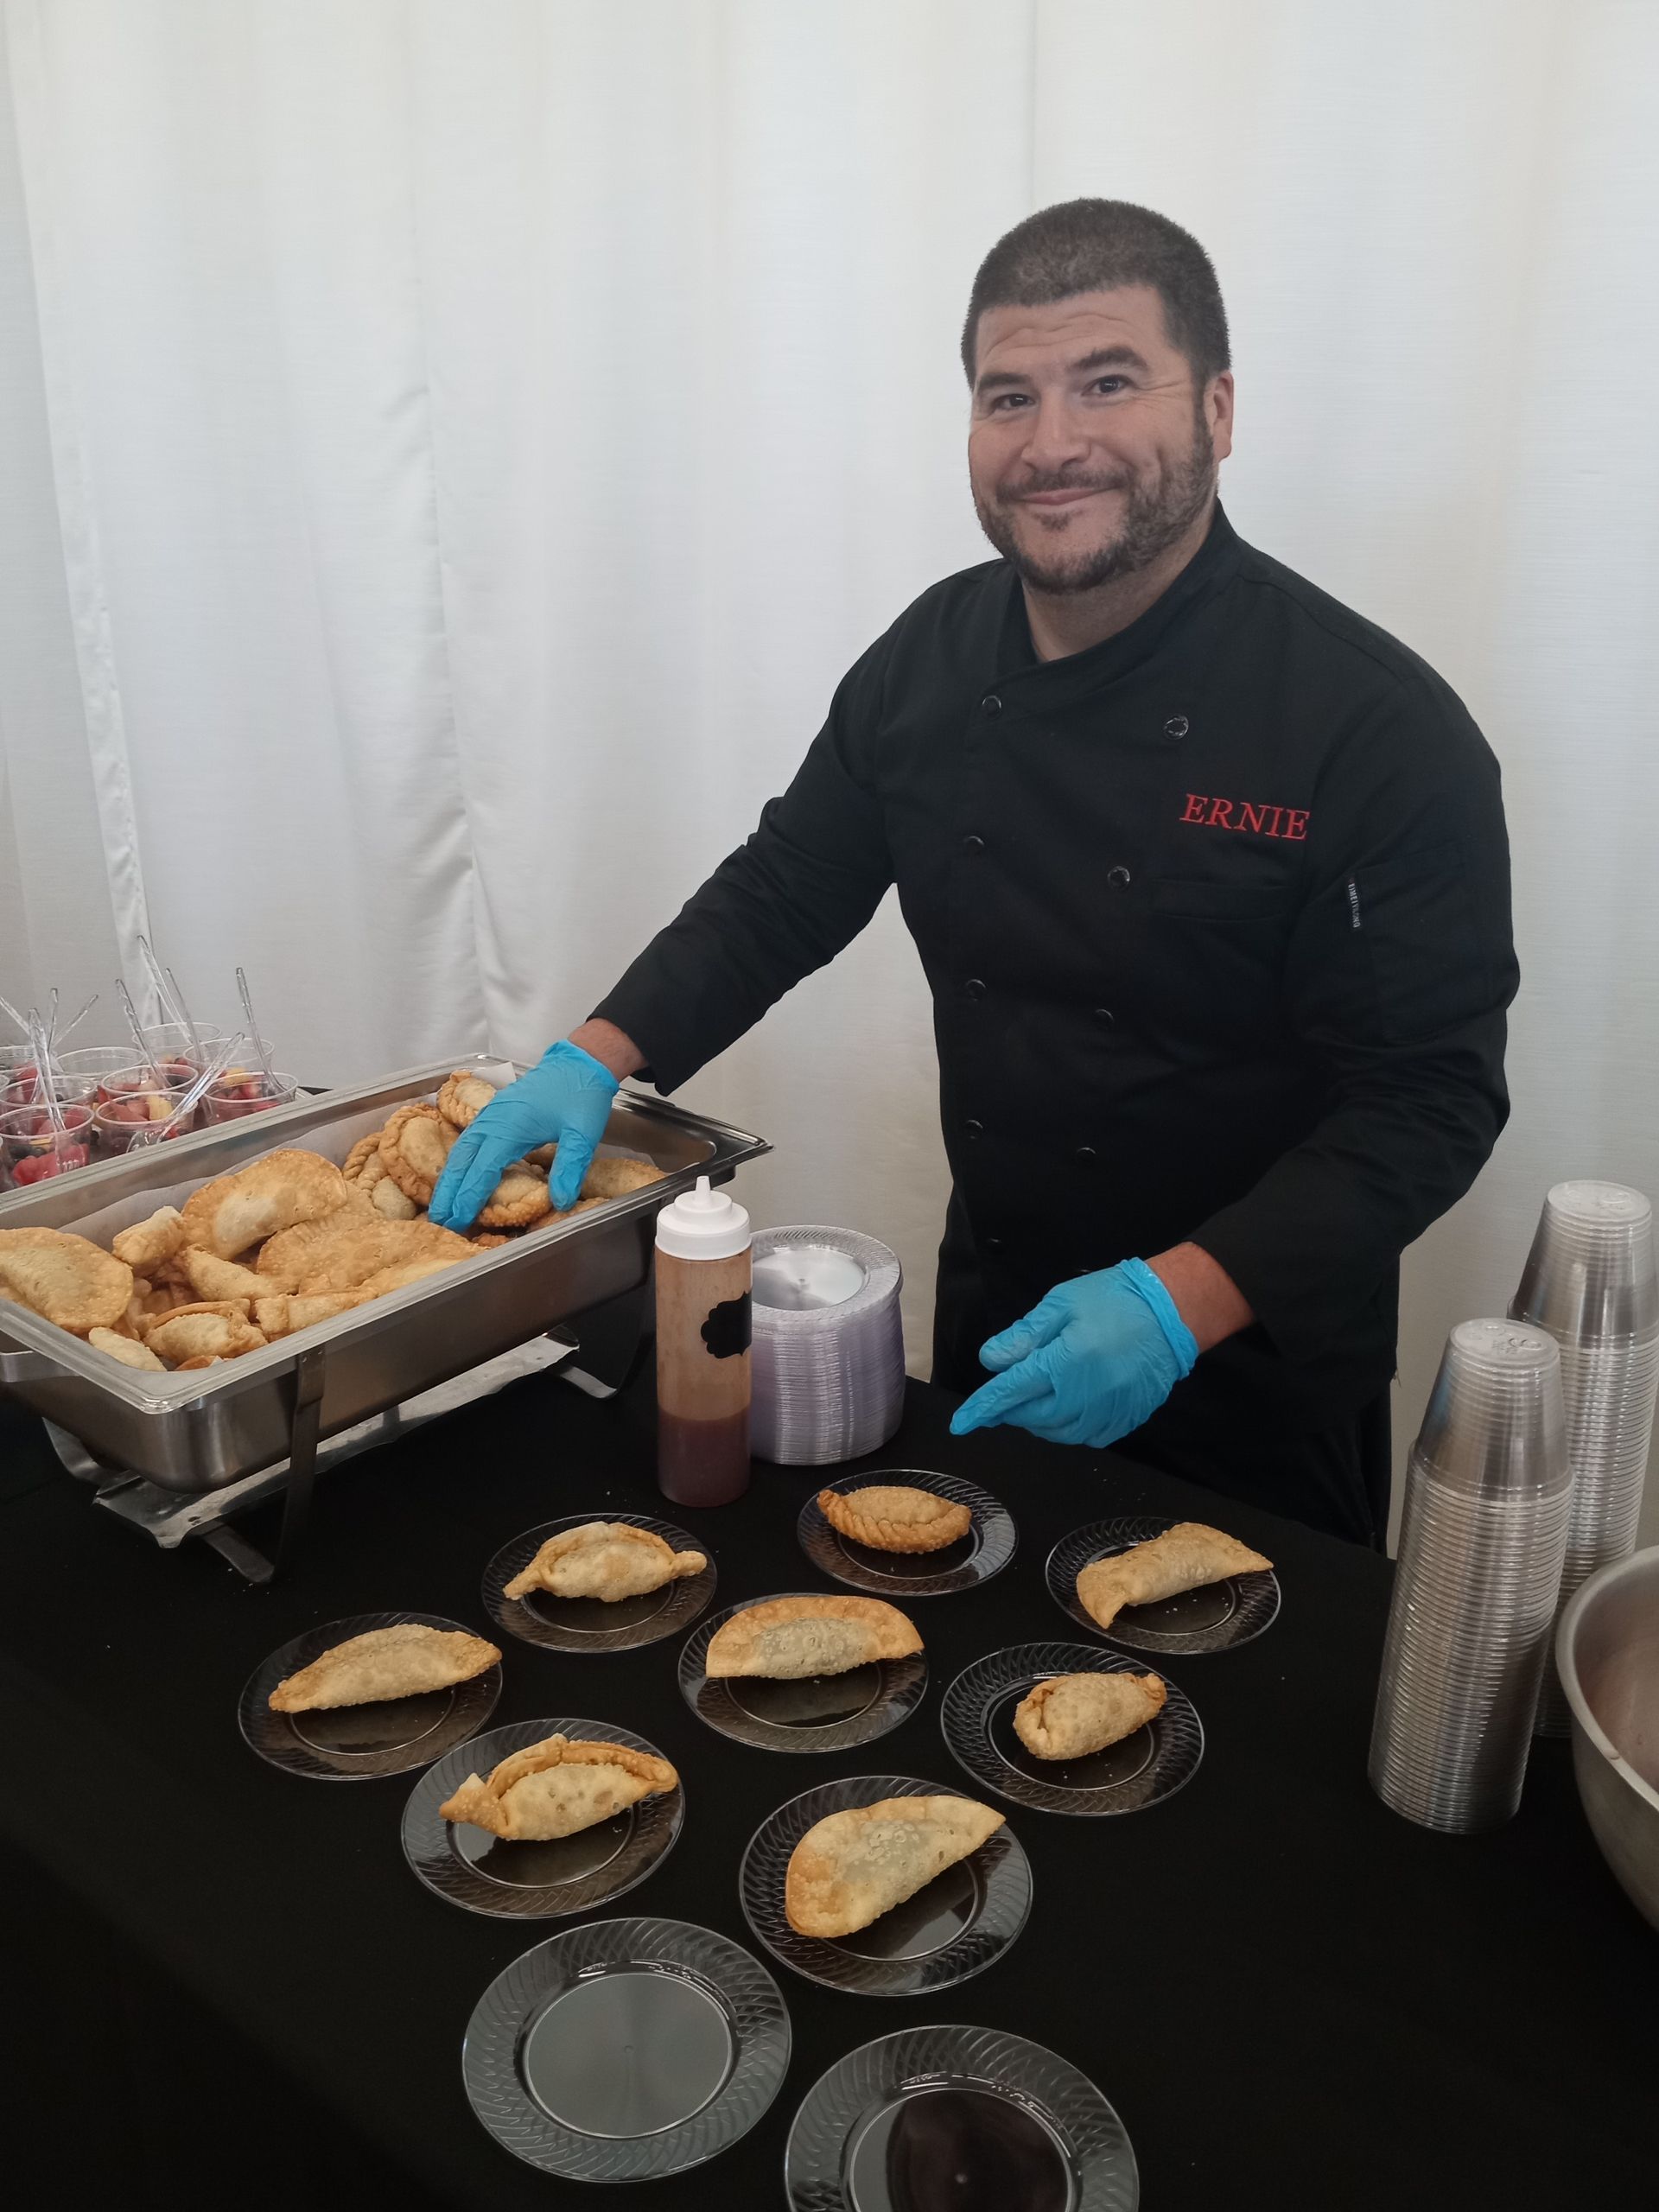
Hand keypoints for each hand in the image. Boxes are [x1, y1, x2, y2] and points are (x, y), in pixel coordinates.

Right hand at [428, 1040, 618, 1227]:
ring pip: (460, 1151)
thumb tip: (560, 1203)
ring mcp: (489, 1116)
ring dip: (448, 1179)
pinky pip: (468, 1143)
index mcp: (509, 1128)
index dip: (468, 1199)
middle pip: (461, 1162)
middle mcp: (491, 1122)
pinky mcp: (493, 1115)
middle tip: (438, 1223)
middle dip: (448, 1194)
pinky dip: (458, 1164)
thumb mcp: (583, 1133)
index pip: (481, 1171)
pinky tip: (457, 1178)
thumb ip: (571, 1167)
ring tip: (440, 1206)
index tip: (457, 1223)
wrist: (578, 1062)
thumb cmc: (580, 1095)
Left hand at [948, 1257, 1198, 1448]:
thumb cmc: (1114, 1299)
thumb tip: (992, 1361)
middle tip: (1002, 1396)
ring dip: (1037, 1421)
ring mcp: (1108, 1412)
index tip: (960, 1424)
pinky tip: (1064, 1410)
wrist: (1173, 1312)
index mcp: (1065, 1363)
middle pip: (1032, 1417)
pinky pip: (1087, 1437)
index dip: (982, 1409)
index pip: (1011, 1393)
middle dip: (1010, 1411)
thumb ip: (1025, 1335)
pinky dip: (1067, 1429)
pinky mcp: (1127, 1420)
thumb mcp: (1062, 1303)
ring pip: (1058, 1432)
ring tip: (1032, 1400)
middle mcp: (1085, 1396)